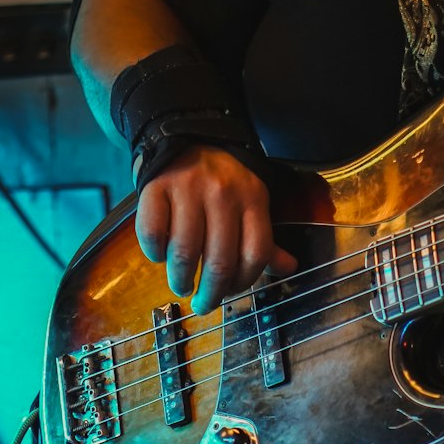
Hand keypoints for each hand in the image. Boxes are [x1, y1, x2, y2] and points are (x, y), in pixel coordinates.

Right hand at [135, 145, 298, 315]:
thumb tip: (289, 269)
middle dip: (210, 294)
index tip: (229, 294)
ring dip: (181, 280)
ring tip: (181, 285)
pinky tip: (160, 256)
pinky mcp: (156, 187)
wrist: (187, 138)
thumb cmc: (222, 185)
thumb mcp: (251, 205)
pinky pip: (153, 234)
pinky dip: (155, 253)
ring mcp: (188, 188)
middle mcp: (223, 193)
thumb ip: (264, 240)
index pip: (255, 254)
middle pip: (219, 261)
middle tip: (203, 305)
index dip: (242, 284)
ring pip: (185, 252)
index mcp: (253, 199)